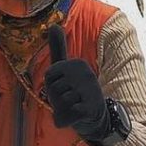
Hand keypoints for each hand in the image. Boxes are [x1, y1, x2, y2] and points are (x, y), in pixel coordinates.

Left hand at [44, 25, 110, 142]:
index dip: (51, 87)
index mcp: (77, 64)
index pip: (48, 77)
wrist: (96, 117)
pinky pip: (64, 116)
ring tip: (73, 108)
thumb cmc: (76, 91)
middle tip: (70, 100)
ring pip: (58, 104)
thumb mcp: (65, 69)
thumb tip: (53, 24)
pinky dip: (64, 120)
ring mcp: (89, 91)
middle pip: (52, 90)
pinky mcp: (89, 109)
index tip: (64, 88)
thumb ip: (58, 48)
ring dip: (61, 110)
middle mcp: (85, 74)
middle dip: (56, 99)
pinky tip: (76, 117)